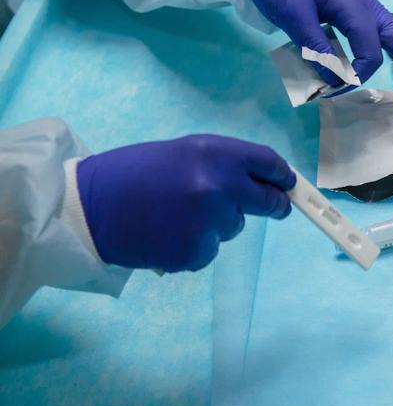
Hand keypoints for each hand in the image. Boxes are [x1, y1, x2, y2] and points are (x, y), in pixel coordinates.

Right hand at [77, 135, 295, 271]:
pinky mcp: (196, 252)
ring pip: (234, 227)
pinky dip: (196, 246)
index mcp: (214, 153)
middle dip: (275, 205)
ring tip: (179, 215)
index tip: (289, 184)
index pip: (268, 163)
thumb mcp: (183, 153)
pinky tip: (169, 234)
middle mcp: (218, 185)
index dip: (283, 176)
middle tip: (277, 208)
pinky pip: (210, 250)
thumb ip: (223, 163)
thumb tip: (261, 178)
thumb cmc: (133, 173)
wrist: (89, 206)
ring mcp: (208, 222)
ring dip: (219, 223)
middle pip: (267, 200)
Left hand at [242, 0, 392, 121]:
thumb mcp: (293, 13)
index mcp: (357, 8)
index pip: (371, 55)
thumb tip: (334, 81)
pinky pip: (379, 42)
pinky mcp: (356, 17)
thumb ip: (315, 48)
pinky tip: (368, 78)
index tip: (330, 90)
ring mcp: (366, 12)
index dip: (355, 78)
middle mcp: (370, 10)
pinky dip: (379, 63)